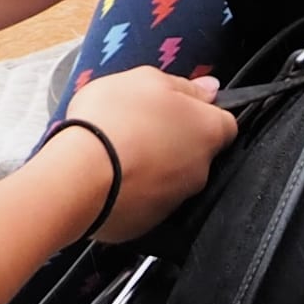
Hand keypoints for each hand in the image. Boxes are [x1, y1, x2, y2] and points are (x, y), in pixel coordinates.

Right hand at [57, 67, 236, 241]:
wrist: (79, 176)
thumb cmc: (113, 122)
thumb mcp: (147, 80)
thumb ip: (184, 85)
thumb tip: (209, 89)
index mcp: (208, 131)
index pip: (224, 122)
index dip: (201, 113)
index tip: (177, 107)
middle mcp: (201, 169)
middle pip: (197, 151)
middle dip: (174, 140)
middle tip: (139, 126)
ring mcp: (177, 200)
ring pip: (171, 178)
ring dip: (152, 166)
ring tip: (117, 152)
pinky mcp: (150, 222)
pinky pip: (146, 201)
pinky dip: (134, 190)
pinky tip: (110, 177)